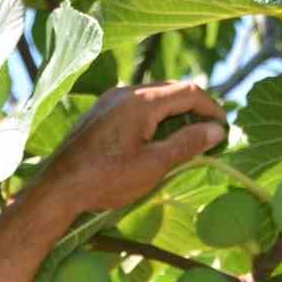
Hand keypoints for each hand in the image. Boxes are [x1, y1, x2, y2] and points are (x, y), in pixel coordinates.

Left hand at [34, 81, 226, 215]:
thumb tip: (217, 131)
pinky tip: (155, 141)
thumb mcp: (153, 166)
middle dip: (194, 110)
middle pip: (171, 91)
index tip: (224, 129)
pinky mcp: (99, 114)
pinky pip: (134, 107)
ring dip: (173, 115)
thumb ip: (187, 144)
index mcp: (140, 101)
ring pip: (152, 98)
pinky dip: (153, 119)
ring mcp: (108, 101)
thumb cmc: (105, 180)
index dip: (212, 108)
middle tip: (209, 135)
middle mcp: (124, 92)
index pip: (189, 92)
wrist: (57, 190)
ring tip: (185, 140)